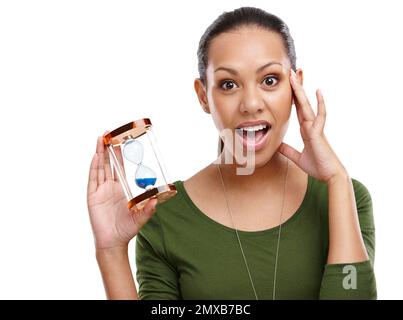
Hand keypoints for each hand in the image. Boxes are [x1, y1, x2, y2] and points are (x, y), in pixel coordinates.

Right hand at [87, 135, 157, 249]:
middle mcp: (111, 187)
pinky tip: (96, 156)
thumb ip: (148, 209)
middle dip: (108, 148)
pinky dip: (94, 167)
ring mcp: (101, 190)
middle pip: (109, 163)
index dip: (120, 154)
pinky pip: (93, 179)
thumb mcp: (141, 218)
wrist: (113, 242)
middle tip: (109, 133)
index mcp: (122, 188)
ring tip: (101, 138)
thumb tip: (157, 200)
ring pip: (100, 167)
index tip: (122, 141)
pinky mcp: (93, 196)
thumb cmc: (127, 229)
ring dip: (100, 153)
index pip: (121, 167)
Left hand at [278, 69, 347, 183]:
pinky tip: (318, 91)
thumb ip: (288, 150)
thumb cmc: (317, 166)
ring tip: (297, 75)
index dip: (293, 98)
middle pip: (301, 103)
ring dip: (301, 90)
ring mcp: (315, 127)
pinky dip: (320, 104)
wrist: (329, 175)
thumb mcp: (297, 157)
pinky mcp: (318, 133)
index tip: (289, 85)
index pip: (297, 110)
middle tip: (291, 72)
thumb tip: (277, 146)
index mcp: (306, 130)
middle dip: (296, 87)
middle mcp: (310, 125)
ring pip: (307, 105)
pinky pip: (320, 116)